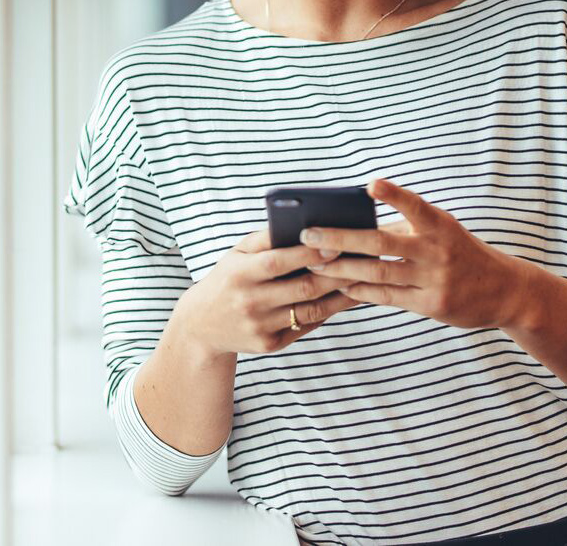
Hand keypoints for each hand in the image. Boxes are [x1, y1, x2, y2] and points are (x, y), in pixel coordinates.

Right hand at [180, 226, 361, 356]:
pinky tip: (348, 298)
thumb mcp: (237, 253)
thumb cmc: (228, 278)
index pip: (279, 262)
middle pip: (303, 288)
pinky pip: (307, 326)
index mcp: (240, 274)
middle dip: (337, 274)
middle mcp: (250, 302)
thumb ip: (267, 238)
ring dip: (342, 295)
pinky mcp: (270, 345)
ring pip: (311, 310)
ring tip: (365, 279)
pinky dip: (329, 312)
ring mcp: (260, 327)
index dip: (309, 253)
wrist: (201, 325)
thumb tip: (304, 221)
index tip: (337, 243)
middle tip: (365, 260)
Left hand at [301, 178, 525, 329]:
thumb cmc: (462, 253)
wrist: (505, 290)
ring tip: (314, 263)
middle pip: (381, 242)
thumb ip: (408, 226)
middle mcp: (437, 250)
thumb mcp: (444, 231)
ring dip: (342, 268)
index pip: (414, 205)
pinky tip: (341, 285)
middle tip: (308, 234)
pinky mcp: (431, 304)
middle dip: (341, 238)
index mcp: (440, 225)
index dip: (393, 194)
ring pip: (378, 273)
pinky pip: (387, 297)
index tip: (370, 184)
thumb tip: (359, 224)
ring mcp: (434, 279)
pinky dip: (361, 291)